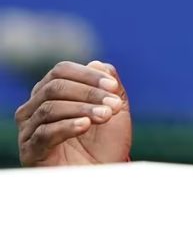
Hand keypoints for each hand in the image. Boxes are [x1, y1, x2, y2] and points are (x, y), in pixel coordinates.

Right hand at [15, 60, 131, 165]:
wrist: (103, 175)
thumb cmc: (106, 142)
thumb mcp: (116, 109)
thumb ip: (110, 86)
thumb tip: (98, 64)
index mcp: (52, 93)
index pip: (61, 71)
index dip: (88, 75)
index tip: (113, 87)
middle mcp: (35, 108)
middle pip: (54, 87)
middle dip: (89, 93)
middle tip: (114, 106)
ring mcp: (29, 130)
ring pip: (50, 108)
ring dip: (83, 109)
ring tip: (105, 116)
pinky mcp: (30, 151)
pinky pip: (44, 133)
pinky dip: (68, 126)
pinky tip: (86, 126)